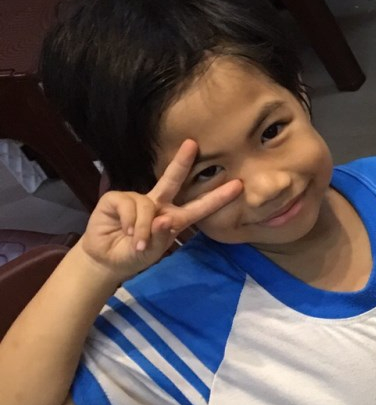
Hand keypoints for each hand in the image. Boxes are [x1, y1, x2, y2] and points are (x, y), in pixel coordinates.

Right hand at [78, 140, 242, 282]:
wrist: (107, 260)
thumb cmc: (134, 255)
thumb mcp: (151, 252)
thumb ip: (159, 237)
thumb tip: (163, 219)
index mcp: (174, 218)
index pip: (199, 206)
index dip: (217, 197)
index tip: (238, 185)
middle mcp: (157, 204)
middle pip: (173, 180)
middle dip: (182, 161)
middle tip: (192, 144)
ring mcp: (137, 199)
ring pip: (146, 206)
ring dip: (142, 228)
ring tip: (137, 243)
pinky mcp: (116, 199)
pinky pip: (129, 206)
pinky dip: (130, 223)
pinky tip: (124, 231)